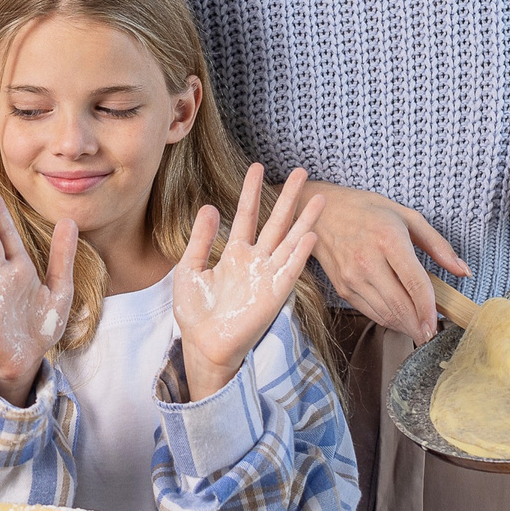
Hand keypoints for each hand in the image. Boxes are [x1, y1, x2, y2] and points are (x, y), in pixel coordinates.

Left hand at [174, 165, 326, 398]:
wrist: (203, 344)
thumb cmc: (195, 311)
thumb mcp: (190, 269)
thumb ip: (201, 239)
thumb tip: (210, 206)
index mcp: (234, 253)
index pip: (247, 214)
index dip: (252, 191)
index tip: (257, 166)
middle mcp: (256, 260)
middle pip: (277, 222)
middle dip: (289, 197)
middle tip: (301, 171)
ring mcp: (268, 276)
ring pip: (291, 240)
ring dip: (305, 220)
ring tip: (320, 197)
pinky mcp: (275, 294)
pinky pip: (290, 269)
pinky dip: (301, 253)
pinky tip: (311, 235)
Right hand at [308, 181, 469, 343]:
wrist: (321, 213)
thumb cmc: (366, 211)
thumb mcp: (407, 216)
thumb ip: (438, 245)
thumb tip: (463, 271)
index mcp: (387, 240)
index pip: (414, 283)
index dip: (428, 309)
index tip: (436, 325)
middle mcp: (367, 262)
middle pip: (400, 305)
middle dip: (419, 326)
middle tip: (432, 334)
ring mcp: (352, 277)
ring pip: (384, 313)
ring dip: (404, 326)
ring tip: (419, 329)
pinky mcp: (343, 287)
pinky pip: (370, 311)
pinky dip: (387, 320)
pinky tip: (400, 319)